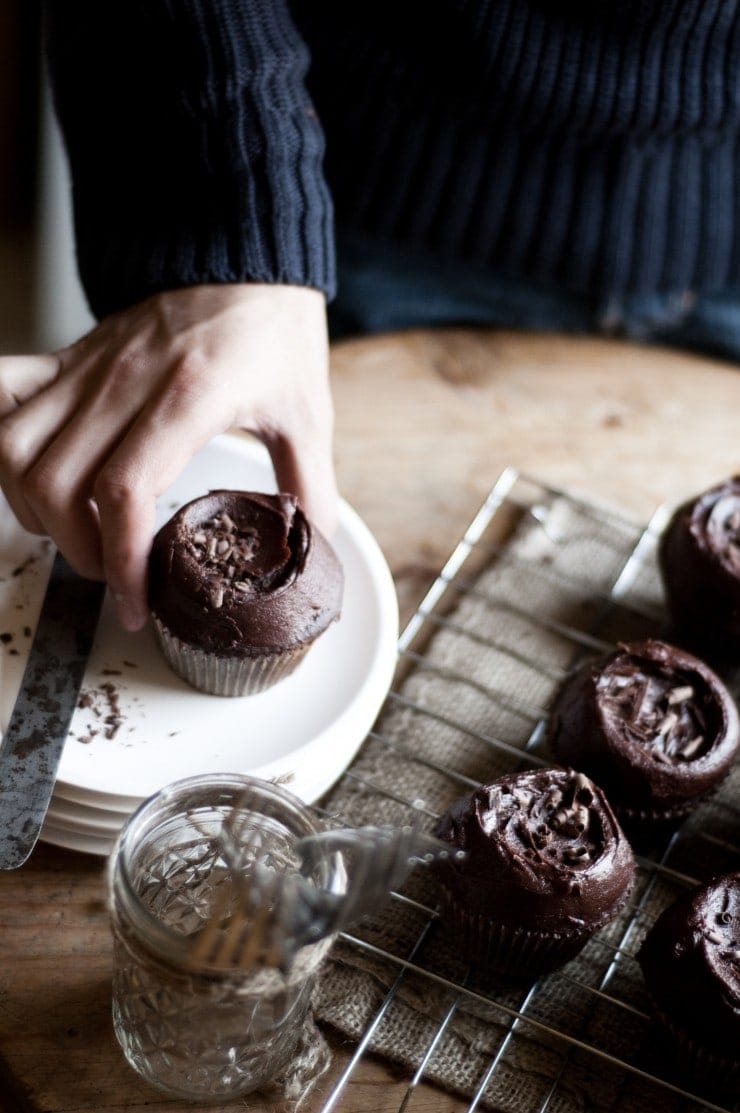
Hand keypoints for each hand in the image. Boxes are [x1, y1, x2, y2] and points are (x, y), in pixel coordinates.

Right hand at [0, 283, 336, 630]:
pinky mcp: (69, 357)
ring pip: (14, 448)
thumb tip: (312, 546)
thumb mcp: (306, 412)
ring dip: (32, 506)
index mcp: (187, 399)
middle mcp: (124, 383)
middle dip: (77, 549)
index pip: (124, 493)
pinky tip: (25, 470)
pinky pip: (1, 390)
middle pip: (55, 484)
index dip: (120, 561)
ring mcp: (88, 368)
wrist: (244, 255)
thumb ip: (310, 486)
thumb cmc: (274, 329)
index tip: (134, 601)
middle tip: (114, 570)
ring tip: (75, 529)